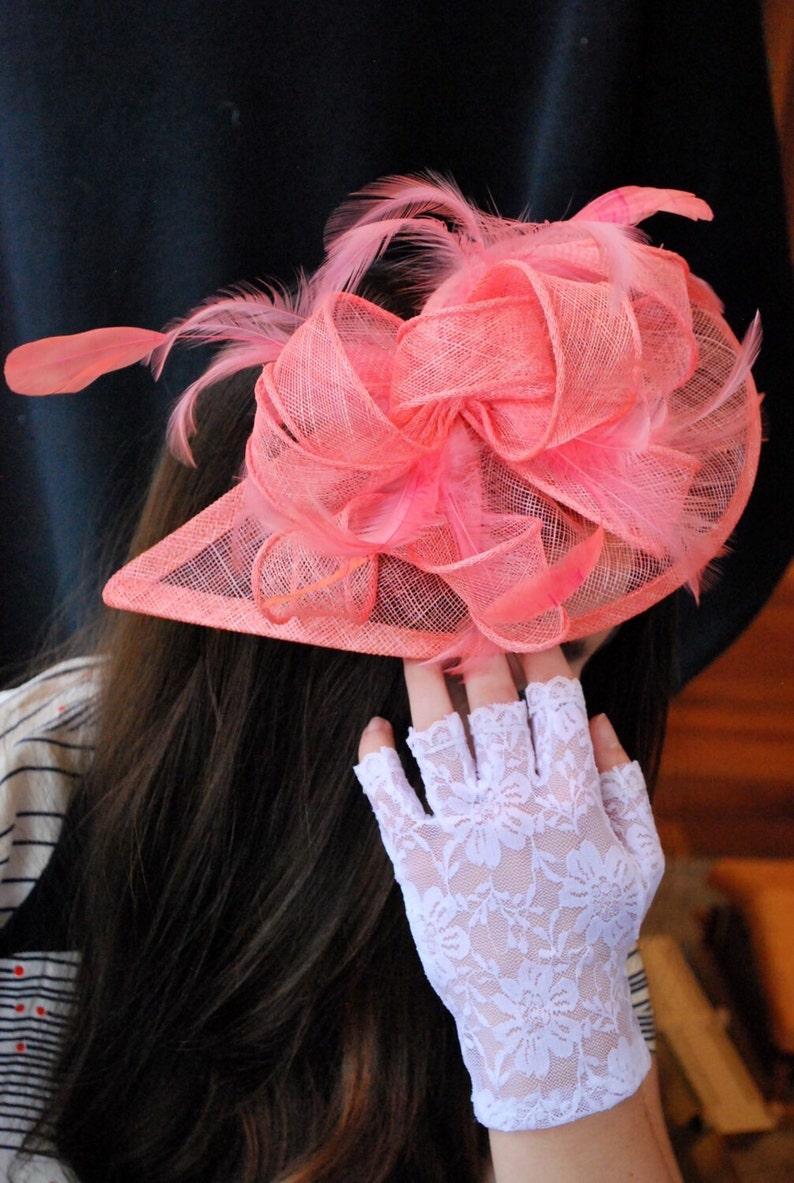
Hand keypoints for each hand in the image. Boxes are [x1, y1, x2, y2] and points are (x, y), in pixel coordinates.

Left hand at [354, 649, 663, 1131]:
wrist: (542, 1015)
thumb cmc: (594, 934)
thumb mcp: (639, 862)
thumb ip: (625, 785)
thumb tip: (597, 718)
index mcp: (571, 800)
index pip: (556, 703)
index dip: (542, 657)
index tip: (527, 630)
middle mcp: (514, 805)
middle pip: (494, 705)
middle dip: (482, 654)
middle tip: (468, 625)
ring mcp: (462, 830)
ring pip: (438, 734)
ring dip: (424, 685)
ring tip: (416, 651)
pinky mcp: (418, 859)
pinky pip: (387, 794)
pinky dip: (375, 756)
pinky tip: (373, 728)